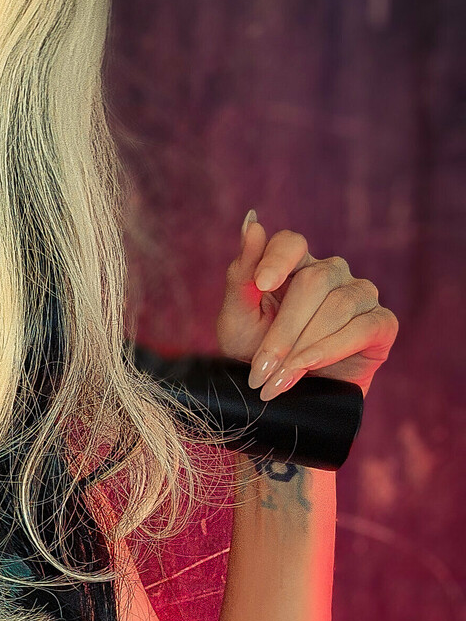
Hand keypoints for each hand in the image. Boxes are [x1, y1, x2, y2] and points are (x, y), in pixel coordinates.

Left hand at [216, 213, 398, 400]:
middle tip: (261, 369)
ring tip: (279, 379)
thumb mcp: (237, 320)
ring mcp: (359, 296)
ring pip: (338, 306)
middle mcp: (331, 274)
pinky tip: (311, 367)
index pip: (290, 243)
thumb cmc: (255, 355)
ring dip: (304, 347)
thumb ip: (241, 275)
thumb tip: (252, 222)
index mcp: (294, 266)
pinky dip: (333, 349)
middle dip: (283, 330)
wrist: (281, 397)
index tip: (261, 285)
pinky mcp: (382, 325)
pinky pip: (364, 327)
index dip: (277, 259)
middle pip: (313, 280)